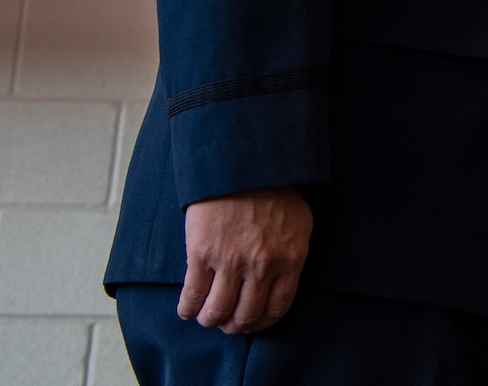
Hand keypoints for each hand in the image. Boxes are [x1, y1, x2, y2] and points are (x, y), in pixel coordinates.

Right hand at [179, 185, 313, 333]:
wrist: (242, 162)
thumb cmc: (272, 191)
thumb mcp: (299, 222)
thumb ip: (291, 255)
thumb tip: (280, 286)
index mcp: (290, 258)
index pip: (277, 309)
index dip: (261, 324)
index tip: (251, 323)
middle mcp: (263, 265)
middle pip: (246, 316)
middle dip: (234, 326)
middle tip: (226, 322)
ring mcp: (232, 261)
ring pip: (217, 313)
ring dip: (210, 320)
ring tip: (207, 315)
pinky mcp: (202, 254)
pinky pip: (193, 297)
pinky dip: (188, 310)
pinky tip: (188, 309)